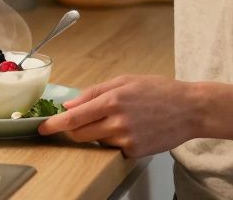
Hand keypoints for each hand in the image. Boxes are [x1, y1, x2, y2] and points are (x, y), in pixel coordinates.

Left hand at [37, 75, 199, 157]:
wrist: (190, 109)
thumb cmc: (159, 90)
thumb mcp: (125, 80)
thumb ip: (95, 92)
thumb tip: (70, 105)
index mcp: (113, 100)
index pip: (74, 118)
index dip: (55, 125)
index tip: (42, 129)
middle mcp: (118, 121)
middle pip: (79, 134)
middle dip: (74, 129)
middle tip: (82, 120)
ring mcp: (127, 139)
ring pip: (96, 141)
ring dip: (97, 132)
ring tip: (118, 119)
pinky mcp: (134, 152)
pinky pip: (112, 149)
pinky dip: (113, 140)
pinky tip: (130, 128)